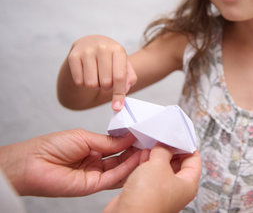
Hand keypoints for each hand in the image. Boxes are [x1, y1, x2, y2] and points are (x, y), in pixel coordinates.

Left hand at [0, 129, 141, 196]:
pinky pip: (114, 178)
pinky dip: (127, 169)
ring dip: (136, 161)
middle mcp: (96, 163)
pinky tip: (137, 159)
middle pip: (122, 158)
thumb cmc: (51, 146)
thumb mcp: (85, 137)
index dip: (131, 141)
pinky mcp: (93, 186)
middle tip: (152, 143)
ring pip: (121, 169)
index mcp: (93, 149)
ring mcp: (95, 175)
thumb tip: (129, 137)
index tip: (144, 135)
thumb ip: (108, 141)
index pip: (117, 146)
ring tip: (149, 151)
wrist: (32, 163)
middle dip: (137, 151)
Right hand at [68, 35, 136, 109]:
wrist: (90, 43)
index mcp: (118, 50)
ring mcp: (86, 51)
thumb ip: (129, 78)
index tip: (117, 107)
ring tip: (96, 76)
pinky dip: (83, 83)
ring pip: (91, 84)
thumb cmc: (110, 59)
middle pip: (105, 82)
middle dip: (106, 88)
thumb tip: (124, 91)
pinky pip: (79, 81)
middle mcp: (102, 47)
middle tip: (106, 80)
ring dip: (95, 86)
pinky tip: (86, 74)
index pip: (119, 77)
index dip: (119, 94)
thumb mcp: (123, 64)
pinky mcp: (73, 56)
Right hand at [104, 144, 201, 212]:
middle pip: (178, 163)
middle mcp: (177, 190)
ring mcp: (161, 193)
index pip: (194, 159)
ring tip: (151, 145)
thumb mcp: (159, 165)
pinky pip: (149, 175)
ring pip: (162, 169)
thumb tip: (164, 145)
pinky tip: (141, 156)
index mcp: (188, 184)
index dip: (186, 145)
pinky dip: (146, 165)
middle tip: (163, 138)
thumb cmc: (147, 200)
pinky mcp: (147, 194)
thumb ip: (163, 151)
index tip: (178, 135)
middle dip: (169, 149)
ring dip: (156, 156)